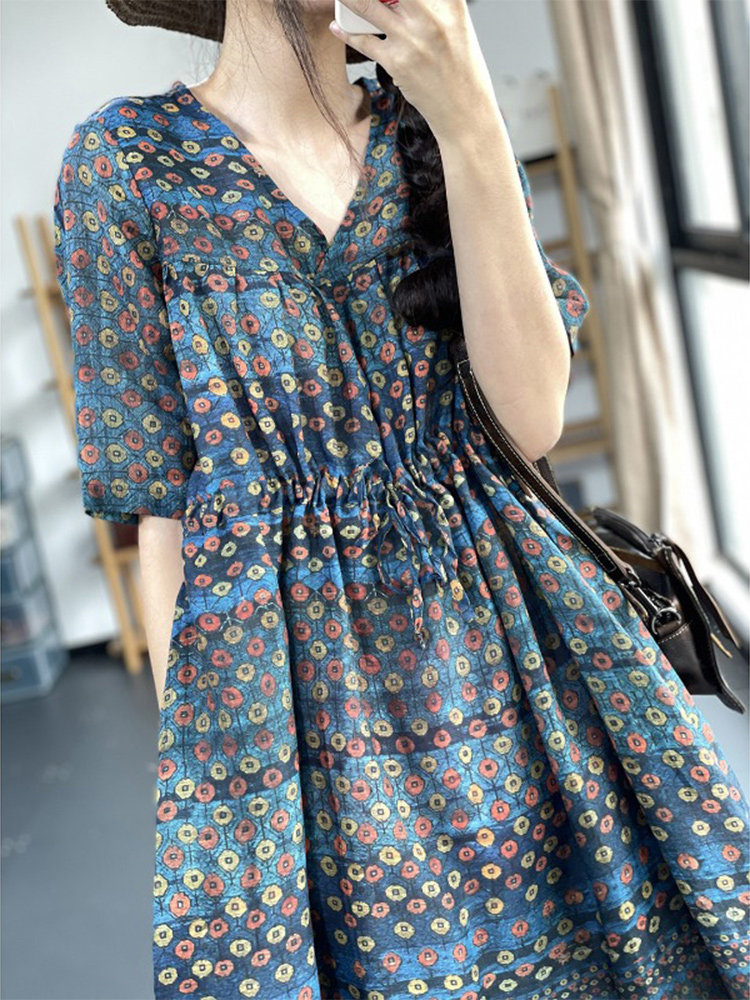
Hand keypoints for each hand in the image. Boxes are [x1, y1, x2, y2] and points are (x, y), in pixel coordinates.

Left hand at [329, 0, 497, 142]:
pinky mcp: (397, 62)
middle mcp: (432, 16)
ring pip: (367, 5)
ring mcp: (412, 39)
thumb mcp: (458, 26)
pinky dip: (346, 31)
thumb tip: (398, 0)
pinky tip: (337, 25)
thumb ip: (436, 4)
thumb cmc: (461, 68)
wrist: (464, 111)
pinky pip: (363, 40)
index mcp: (451, 3)